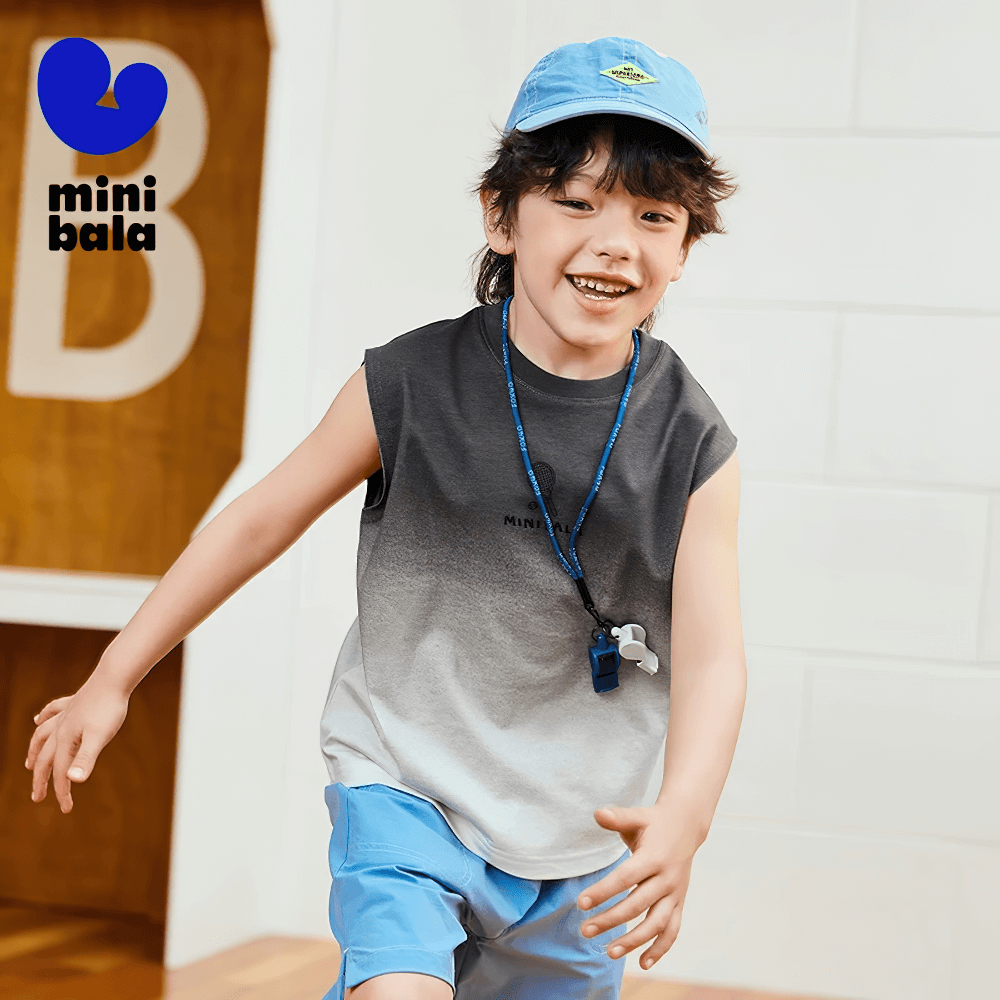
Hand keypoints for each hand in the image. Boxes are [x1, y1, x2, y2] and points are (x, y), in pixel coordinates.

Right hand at [24, 678, 128, 812]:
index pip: (60, 772)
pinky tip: (38, 719)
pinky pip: (53, 711)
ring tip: (28, 764)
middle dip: (40, 779)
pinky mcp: (74, 702)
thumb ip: (86, 758)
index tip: (66, 809)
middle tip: (37, 798)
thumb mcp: (99, 736)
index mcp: (66, 739)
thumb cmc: (109, 708)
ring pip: (42, 735)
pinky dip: (43, 717)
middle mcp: (60, 727)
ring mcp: (66, 714)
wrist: (114, 677)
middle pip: (45, 757)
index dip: (62, 792)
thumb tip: (73, 781)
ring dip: (34, 751)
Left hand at [577, 804, 695, 969]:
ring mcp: (675, 893)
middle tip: (585, 930)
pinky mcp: (679, 903)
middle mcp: (666, 878)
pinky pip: (672, 930)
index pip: (625, 878)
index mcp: (654, 857)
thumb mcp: (637, 817)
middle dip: (610, 919)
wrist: (687, 826)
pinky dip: (660, 949)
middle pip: (637, 904)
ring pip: (656, 923)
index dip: (604, 891)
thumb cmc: (654, 822)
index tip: (582, 903)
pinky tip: (643, 964)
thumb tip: (597, 814)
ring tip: (609, 952)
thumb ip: (617, 817)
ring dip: (634, 940)